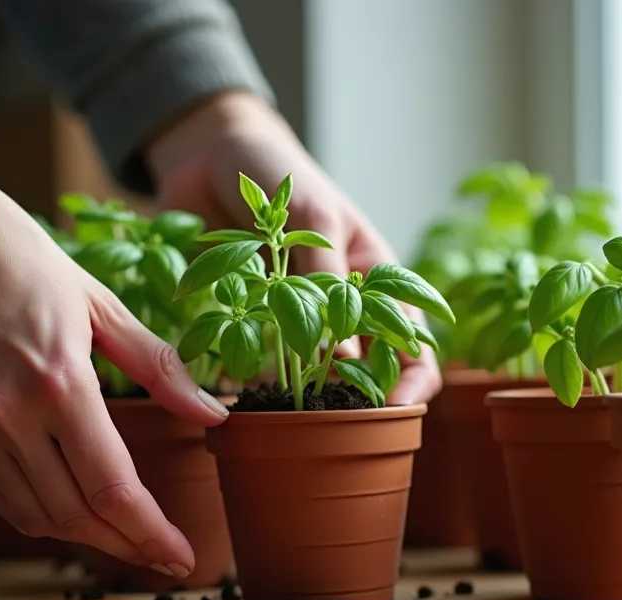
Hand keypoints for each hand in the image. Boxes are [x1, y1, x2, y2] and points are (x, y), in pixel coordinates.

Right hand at [0, 63, 226, 574]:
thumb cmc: (18, 254)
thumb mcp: (100, 301)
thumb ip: (160, 365)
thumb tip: (214, 413)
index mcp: (59, 380)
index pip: (113, 489)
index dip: (152, 534)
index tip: (182, 557)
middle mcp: (10, 414)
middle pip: (77, 516)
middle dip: (127, 546)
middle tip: (164, 556)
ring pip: (35, 516)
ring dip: (85, 537)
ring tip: (125, 536)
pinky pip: (0, 495)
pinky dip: (41, 514)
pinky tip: (72, 509)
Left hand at [147, 92, 441, 403]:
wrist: (208, 152)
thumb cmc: (278, 171)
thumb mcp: (313, 215)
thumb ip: (326, 278)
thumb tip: (344, 354)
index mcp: (375, 277)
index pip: (413, 344)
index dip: (411, 384)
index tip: (391, 413)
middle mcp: (342, 304)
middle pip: (365, 371)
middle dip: (354, 402)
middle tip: (331, 424)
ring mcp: (297, 314)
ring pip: (312, 375)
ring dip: (301, 396)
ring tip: (283, 413)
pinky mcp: (252, 319)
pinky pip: (259, 362)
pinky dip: (254, 381)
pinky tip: (241, 391)